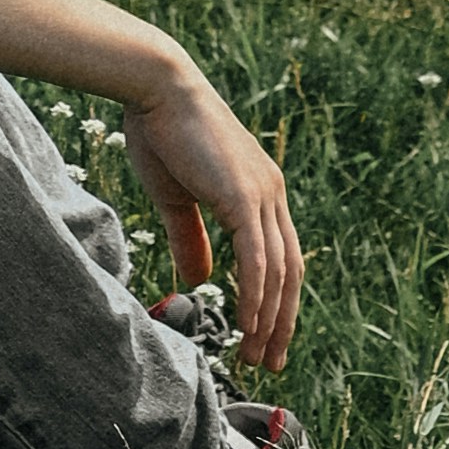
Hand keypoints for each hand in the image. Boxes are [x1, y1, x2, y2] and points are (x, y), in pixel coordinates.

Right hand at [124, 67, 303, 372]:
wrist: (157, 88)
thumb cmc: (161, 133)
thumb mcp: (177, 198)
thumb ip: (192, 239)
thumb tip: (201, 280)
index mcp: (260, 191)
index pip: (281, 257)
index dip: (277, 299)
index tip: (266, 336)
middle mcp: (271, 194)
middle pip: (291, 271)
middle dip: (282, 320)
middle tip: (270, 360)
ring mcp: (262, 194)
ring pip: (279, 271)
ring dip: (270, 319)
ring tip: (257, 354)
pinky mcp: (244, 196)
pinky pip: (258, 259)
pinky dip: (256, 296)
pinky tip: (247, 325)